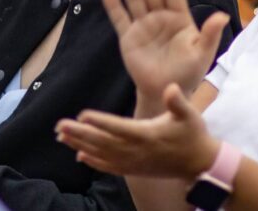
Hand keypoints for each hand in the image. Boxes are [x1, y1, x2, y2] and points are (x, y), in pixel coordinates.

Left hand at [56, 83, 218, 179]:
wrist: (198, 163)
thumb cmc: (193, 134)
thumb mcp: (190, 114)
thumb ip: (178, 102)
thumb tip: (170, 88)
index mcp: (148, 134)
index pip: (118, 127)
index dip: (100, 121)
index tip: (82, 115)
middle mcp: (137, 151)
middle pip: (103, 142)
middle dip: (80, 133)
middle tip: (59, 126)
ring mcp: (134, 162)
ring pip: (102, 154)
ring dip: (80, 145)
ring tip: (61, 137)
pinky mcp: (134, 169)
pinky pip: (109, 166)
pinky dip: (93, 161)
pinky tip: (78, 155)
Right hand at [105, 0, 230, 102]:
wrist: (167, 92)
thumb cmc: (188, 72)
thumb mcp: (202, 54)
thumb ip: (210, 35)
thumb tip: (223, 16)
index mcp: (179, 17)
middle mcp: (160, 16)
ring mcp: (143, 25)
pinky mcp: (128, 38)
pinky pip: (120, 19)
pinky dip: (114, 6)